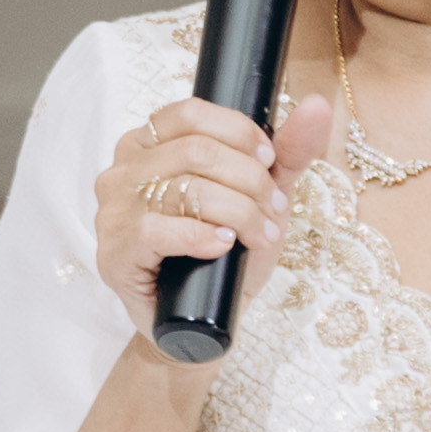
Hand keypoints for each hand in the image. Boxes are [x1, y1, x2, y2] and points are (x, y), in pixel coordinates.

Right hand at [87, 88, 338, 339]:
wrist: (201, 324)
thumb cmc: (223, 256)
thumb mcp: (260, 198)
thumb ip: (288, 153)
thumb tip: (318, 106)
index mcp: (148, 144)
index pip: (190, 114)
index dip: (239, 132)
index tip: (269, 161)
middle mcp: (122, 170)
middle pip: (195, 150)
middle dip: (250, 180)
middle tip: (275, 210)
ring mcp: (112, 211)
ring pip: (183, 187)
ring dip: (238, 211)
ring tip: (261, 234)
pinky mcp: (114, 252)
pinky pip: (155, 229)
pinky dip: (199, 235)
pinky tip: (223, 245)